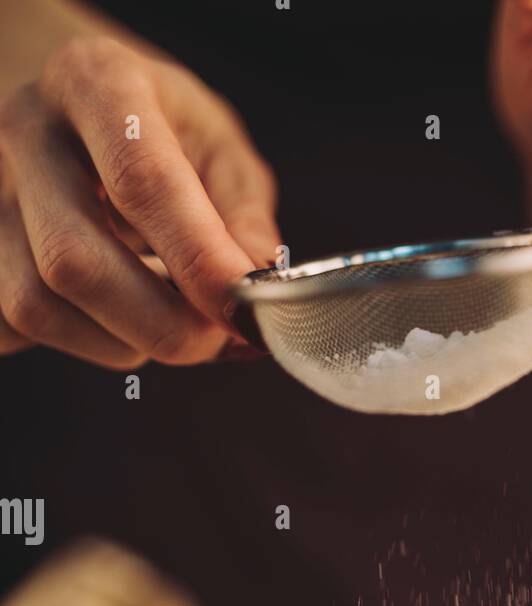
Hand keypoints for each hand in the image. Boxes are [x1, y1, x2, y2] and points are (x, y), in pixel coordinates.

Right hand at [0, 36, 279, 366]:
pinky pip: (14, 327)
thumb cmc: (154, 127)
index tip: (241, 312)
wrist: (68, 104)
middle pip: (74, 260)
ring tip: (163, 319)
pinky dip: (79, 342)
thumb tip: (253, 293)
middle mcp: (27, 131)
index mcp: (96, 83)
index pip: (141, 180)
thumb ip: (243, 216)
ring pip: (37, 305)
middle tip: (215, 341)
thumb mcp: (217, 143)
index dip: (197, 260)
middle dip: (160, 325)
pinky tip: (113, 318)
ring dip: (119, 342)